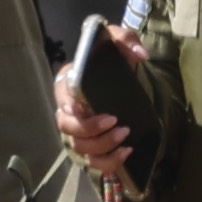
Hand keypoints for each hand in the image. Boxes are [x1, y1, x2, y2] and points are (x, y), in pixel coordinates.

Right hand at [54, 22, 154, 181]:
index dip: (67, 107)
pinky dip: (108, 162)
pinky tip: (125, 153)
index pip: (60, 98)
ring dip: (102, 146)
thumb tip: (140, 55)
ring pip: (80, 147)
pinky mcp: (93, 147)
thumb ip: (126, 40)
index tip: (81, 109)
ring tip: (125, 137)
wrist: (125, 82)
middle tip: (117, 123)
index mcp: (68, 84)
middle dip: (91, 129)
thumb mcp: (119, 42)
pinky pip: (94, 162)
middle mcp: (68, 111)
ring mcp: (79, 132)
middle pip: (68, 128)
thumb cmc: (114, 61)